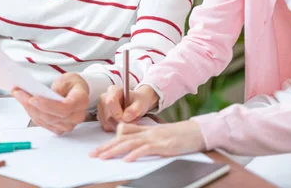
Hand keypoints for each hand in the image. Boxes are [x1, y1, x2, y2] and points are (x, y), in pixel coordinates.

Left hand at [12, 72, 89, 134]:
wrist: (77, 92)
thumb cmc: (73, 85)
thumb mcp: (67, 79)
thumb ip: (57, 88)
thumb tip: (42, 96)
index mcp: (81, 102)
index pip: (64, 108)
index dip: (47, 105)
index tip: (33, 98)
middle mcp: (76, 116)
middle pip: (51, 116)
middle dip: (32, 105)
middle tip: (18, 93)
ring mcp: (68, 125)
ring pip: (44, 121)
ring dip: (29, 109)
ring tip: (19, 96)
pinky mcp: (59, 129)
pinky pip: (43, 123)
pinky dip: (32, 113)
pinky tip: (25, 104)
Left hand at [89, 120, 205, 161]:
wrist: (197, 132)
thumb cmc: (179, 136)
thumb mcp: (159, 135)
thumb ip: (144, 137)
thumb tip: (129, 144)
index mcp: (146, 130)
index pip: (123, 134)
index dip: (109, 141)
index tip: (97, 150)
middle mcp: (147, 132)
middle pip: (122, 138)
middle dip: (106, 147)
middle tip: (93, 155)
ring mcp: (155, 138)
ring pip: (130, 143)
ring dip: (115, 150)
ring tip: (103, 157)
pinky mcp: (163, 144)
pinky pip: (146, 149)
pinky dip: (135, 154)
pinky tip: (126, 160)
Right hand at [97, 85, 158, 131]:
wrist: (136, 103)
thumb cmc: (138, 101)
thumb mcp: (141, 103)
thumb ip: (135, 110)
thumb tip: (126, 117)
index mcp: (113, 90)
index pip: (111, 102)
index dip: (117, 113)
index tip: (126, 120)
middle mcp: (104, 97)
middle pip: (108, 114)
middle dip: (119, 122)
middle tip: (131, 122)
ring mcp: (101, 107)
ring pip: (106, 122)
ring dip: (118, 126)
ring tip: (128, 121)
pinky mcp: (101, 116)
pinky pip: (106, 126)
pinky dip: (115, 127)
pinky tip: (122, 122)